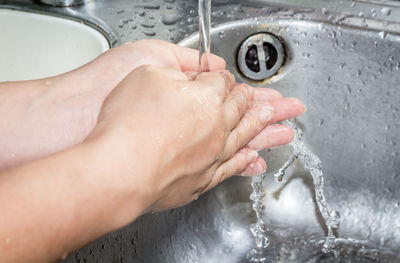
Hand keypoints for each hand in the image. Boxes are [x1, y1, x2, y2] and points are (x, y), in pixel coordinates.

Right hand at [86, 65, 304, 212]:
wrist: (119, 171)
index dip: (223, 79)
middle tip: (285, 105)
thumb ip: (177, 73)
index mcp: (207, 97)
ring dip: (266, 133)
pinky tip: (254, 161)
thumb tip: (191, 77)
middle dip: (264, 105)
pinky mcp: (202, 181)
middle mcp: (217, 127)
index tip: (225, 80)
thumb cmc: (128, 124)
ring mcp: (213, 156)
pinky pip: (233, 169)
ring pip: (247, 140)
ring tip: (284, 130)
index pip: (222, 83)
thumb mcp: (148, 75)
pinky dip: (246, 163)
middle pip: (245, 111)